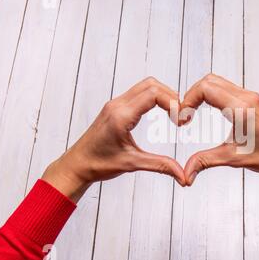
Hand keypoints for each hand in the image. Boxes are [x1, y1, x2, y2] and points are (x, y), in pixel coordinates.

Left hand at [42, 77, 185, 201]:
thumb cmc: (97, 164)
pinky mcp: (115, 107)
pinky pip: (138, 93)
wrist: (76, 165)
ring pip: (146, 86)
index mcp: (121, 116)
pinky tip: (160, 112)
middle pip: (152, 85)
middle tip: (181, 116)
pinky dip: (154, 98)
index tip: (180, 119)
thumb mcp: (132, 164)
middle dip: (171, 97)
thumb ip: (160, 166)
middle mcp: (117, 105)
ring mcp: (115, 104)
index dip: (173, 103)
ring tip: (173, 113)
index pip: (154, 94)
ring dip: (163, 95)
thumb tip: (181, 174)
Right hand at [181, 74, 258, 194]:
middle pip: (209, 80)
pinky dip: (212, 95)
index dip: (188, 100)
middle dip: (191, 95)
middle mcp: (247, 97)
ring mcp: (251, 96)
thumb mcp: (233, 159)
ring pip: (218, 82)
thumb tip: (185, 173)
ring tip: (193, 113)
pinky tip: (208, 111)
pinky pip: (227, 88)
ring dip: (201, 94)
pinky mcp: (253, 100)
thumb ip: (206, 162)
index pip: (206, 89)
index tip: (183, 118)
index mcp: (242, 108)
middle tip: (184, 115)